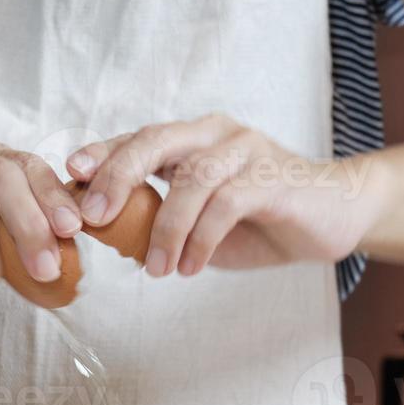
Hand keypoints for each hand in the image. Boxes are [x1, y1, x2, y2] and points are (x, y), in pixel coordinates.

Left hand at [65, 114, 371, 277]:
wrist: (334, 218)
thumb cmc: (263, 220)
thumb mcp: (201, 224)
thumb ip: (160, 221)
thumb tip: (108, 237)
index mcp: (193, 140)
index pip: (137, 140)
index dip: (102, 155)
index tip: (70, 176)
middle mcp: (216, 134)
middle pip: (155, 140)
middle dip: (118, 176)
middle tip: (94, 217)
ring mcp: (246, 150)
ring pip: (192, 178)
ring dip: (167, 228)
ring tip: (157, 270)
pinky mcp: (273, 176)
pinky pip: (227, 202)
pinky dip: (202, 237)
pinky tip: (190, 267)